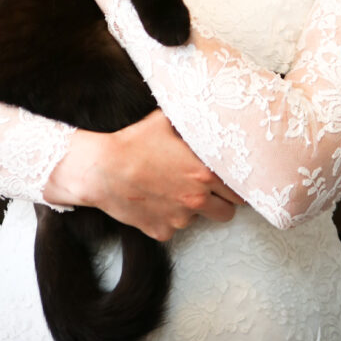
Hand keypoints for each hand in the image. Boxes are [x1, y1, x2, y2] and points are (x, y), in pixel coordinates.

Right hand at [44, 110, 242, 240]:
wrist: (102, 170)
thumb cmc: (133, 143)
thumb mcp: (164, 122)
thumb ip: (189, 120)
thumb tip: (199, 108)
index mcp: (204, 173)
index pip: (238, 189)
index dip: (235, 185)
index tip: (228, 182)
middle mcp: (197, 199)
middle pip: (227, 212)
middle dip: (220, 202)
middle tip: (206, 190)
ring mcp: (179, 219)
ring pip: (198, 220)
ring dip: (191, 209)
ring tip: (171, 190)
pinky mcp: (161, 232)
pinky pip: (173, 228)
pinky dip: (167, 218)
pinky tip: (154, 200)